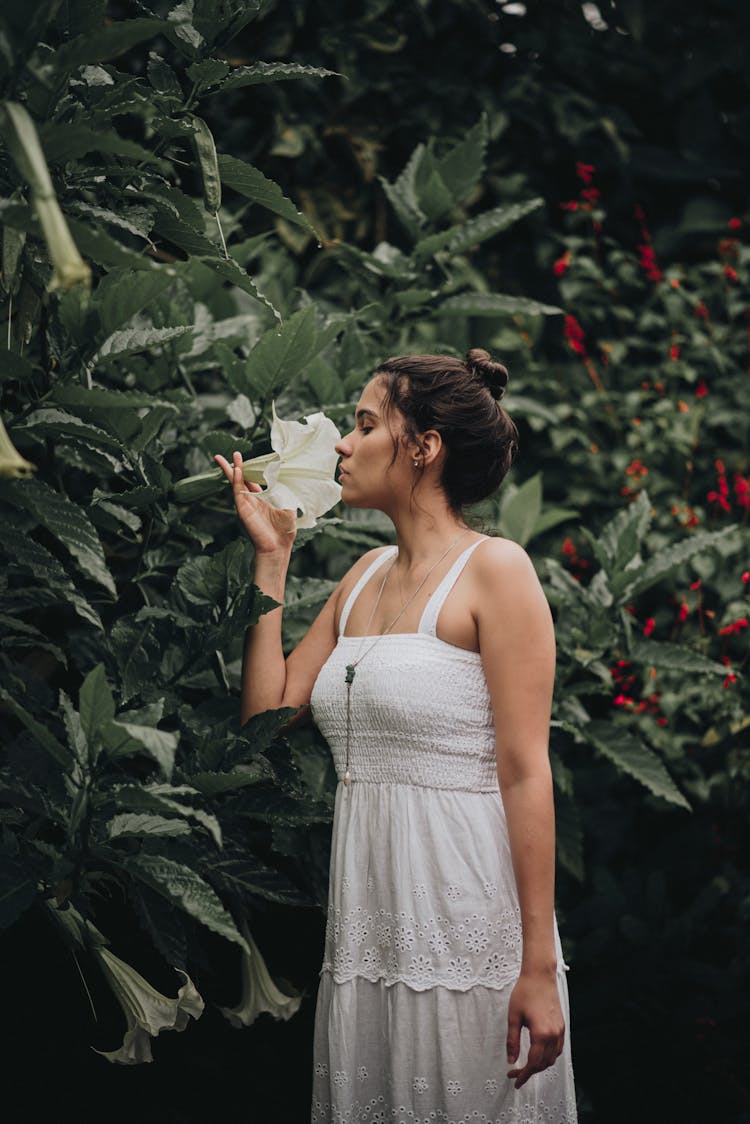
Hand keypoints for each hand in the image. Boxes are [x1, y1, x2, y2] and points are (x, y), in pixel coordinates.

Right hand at [214, 451, 296, 553]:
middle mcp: (252, 501)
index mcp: (262, 500)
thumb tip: (291, 479)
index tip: (248, 459)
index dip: (249, 470)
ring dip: (233, 469)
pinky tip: (236, 470)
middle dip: (236, 466)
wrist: (279, 546)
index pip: (252, 481)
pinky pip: (238, 491)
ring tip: (230, 457)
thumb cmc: (284, 530)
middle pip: (241, 479)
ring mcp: (246, 504)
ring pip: (237, 483)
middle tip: (233, 453)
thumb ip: (286, 492)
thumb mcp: (288, 506)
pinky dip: (237, 480)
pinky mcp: (243, 509)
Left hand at [506, 971, 564, 1088]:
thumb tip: (511, 1060)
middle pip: (543, 1063)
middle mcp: (554, 1034)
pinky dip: (548, 1056)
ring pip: (552, 1058)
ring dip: (539, 1065)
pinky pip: (557, 1049)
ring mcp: (560, 1030)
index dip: (524, 1074)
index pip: (533, 1063)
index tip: (515, 1081)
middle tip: (515, 1073)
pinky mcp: (561, 1026)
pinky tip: (538, 1055)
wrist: (540, 975)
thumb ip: (512, 1040)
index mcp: (541, 1033)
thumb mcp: (513, 1017)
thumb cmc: (525, 992)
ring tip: (525, 1066)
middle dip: (530, 1072)